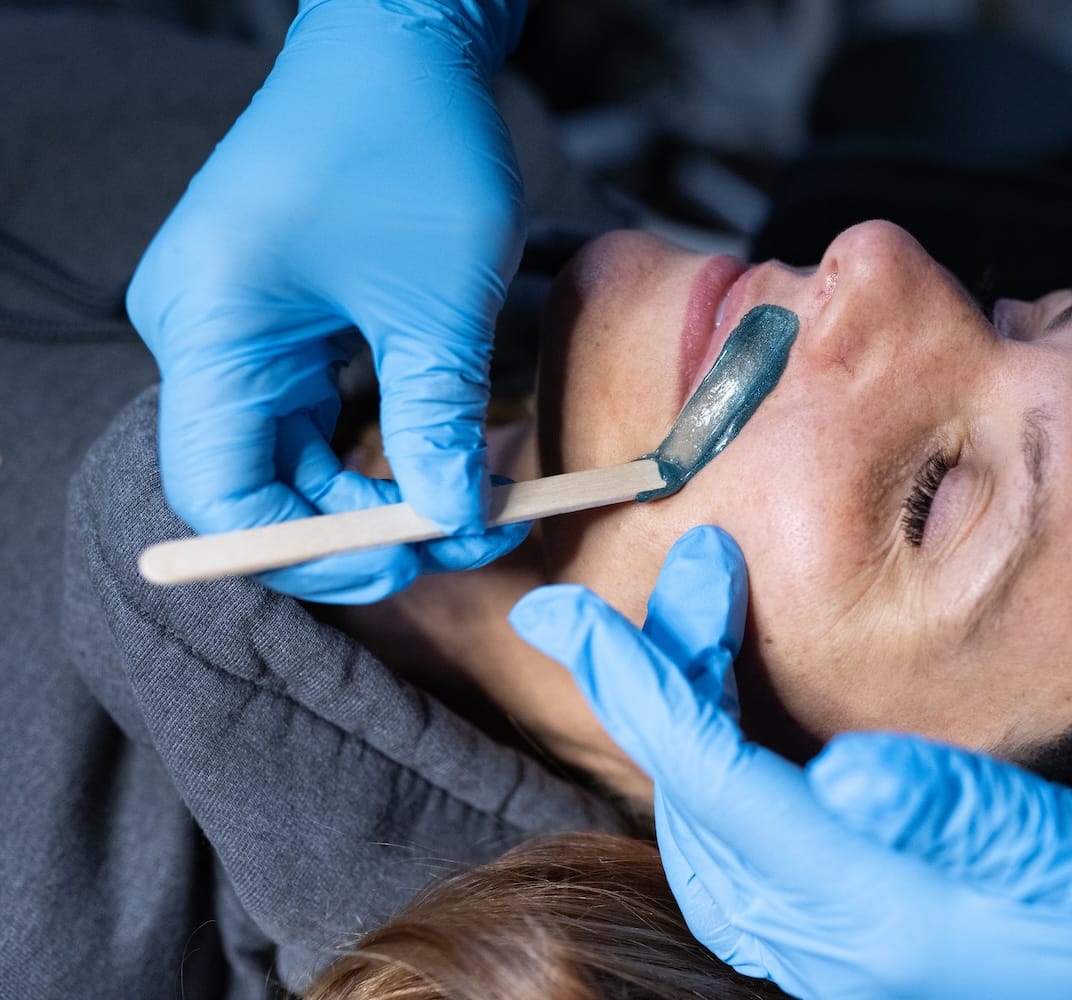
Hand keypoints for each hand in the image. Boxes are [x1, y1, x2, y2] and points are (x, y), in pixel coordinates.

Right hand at [127, 0, 528, 602]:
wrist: (403, 42)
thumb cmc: (412, 143)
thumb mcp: (439, 301)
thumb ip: (438, 423)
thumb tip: (452, 524)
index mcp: (211, 328)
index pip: (220, 492)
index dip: (306, 553)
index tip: (403, 564)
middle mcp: (204, 337)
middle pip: (258, 482)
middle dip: (361, 526)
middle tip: (465, 538)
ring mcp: (237, 330)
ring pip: (294, 455)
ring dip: (379, 490)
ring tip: (474, 502)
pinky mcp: (278, 321)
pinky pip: (315, 414)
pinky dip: (378, 444)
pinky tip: (445, 459)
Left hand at [510, 525, 1071, 999]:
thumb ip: (964, 814)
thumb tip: (845, 768)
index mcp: (878, 909)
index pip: (715, 783)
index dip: (641, 687)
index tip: (571, 614)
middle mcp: (834, 940)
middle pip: (694, 800)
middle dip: (664, 678)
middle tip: (694, 572)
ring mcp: (836, 951)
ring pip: (705, 827)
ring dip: (686, 715)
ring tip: (708, 622)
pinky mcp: (855, 943)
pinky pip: (739, 854)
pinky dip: (715, 769)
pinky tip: (736, 720)